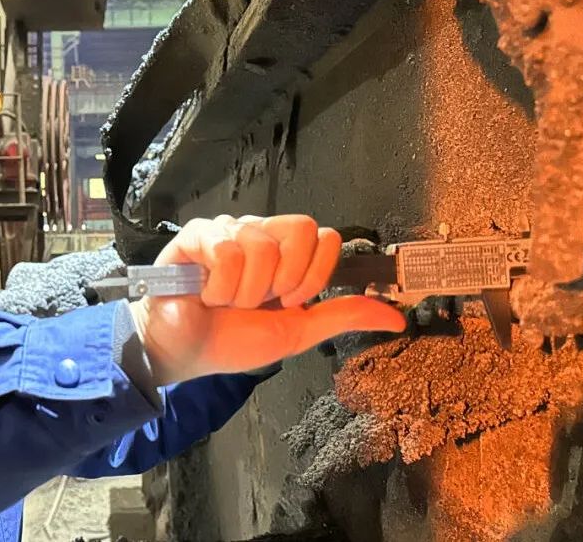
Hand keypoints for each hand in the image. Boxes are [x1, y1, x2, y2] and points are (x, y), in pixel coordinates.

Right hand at [127, 215, 405, 385]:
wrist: (186, 352)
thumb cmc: (233, 339)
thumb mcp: (296, 332)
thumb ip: (342, 316)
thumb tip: (396, 315)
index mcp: (286, 252)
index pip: (325, 235)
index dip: (313, 274)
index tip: (290, 302)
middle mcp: (260, 233)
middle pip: (300, 229)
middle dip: (285, 279)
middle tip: (261, 301)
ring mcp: (228, 230)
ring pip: (262, 245)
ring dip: (246, 291)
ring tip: (227, 302)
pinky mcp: (197, 236)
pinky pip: (226, 249)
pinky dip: (221, 286)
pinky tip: (207, 294)